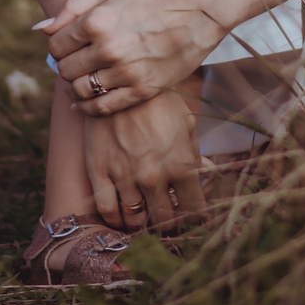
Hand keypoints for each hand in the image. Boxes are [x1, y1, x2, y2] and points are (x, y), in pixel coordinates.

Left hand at [39, 0, 227, 115]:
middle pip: (65, 69)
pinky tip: (86, 102)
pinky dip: (88, 107)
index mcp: (97, 21)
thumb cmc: (149, 0)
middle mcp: (108, 48)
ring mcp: (125, 71)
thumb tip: (40, 29)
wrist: (195, 16)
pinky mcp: (141, 90)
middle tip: (76, 62)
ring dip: (74, 87)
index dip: (58, 46)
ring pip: (80, 90)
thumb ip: (71, 6)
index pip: (55, 45)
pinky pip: (102, 107)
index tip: (68, 45)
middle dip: (65, 66)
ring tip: (82, 79)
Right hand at [81, 90, 203, 231]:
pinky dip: (113, 219)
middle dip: (169, 226)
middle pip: (164, 221)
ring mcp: (124, 176)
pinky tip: (119, 216)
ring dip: (141, 224)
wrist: (120, 79)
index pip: (194, 210)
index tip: (192, 220)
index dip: (195, 219)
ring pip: (134, 219)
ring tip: (144, 219)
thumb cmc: (158, 100)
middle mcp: (153, 176)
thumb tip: (205, 175)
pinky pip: (106, 209)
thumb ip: (194, 154)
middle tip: (168, 222)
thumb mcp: (185, 123)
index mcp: (181, 165)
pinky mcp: (99, 170)